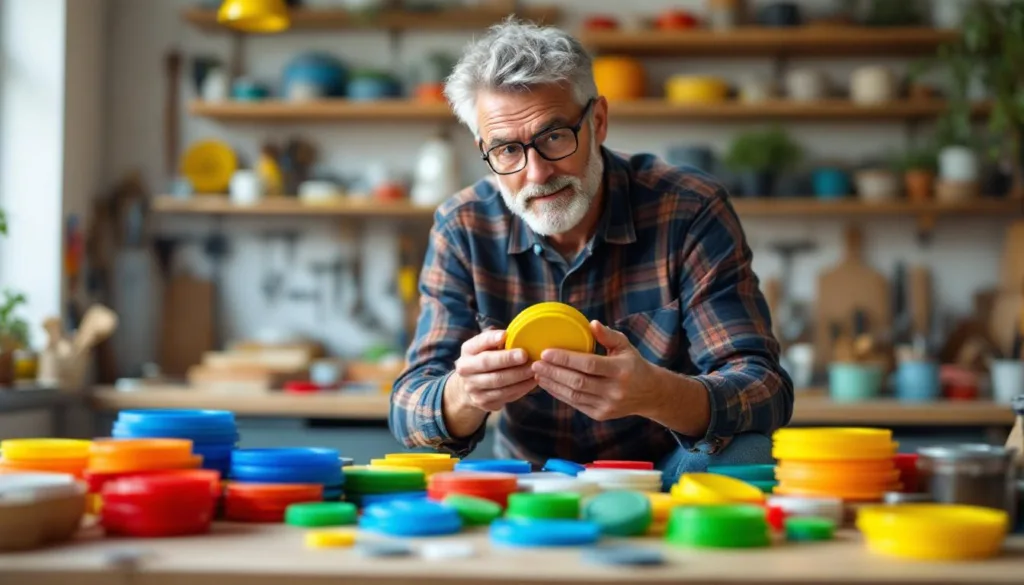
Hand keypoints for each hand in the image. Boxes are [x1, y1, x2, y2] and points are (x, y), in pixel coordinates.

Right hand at [450, 329, 536, 412]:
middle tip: (526, 355)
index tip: (505, 335)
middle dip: (508, 359)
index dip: (491, 339)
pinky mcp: (484, 402)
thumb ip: (495, 340)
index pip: (478, 343)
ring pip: (498, 382)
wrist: (470, 386)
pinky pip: (505, 396)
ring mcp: (473, 388)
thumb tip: (512, 334)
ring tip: (534, 369)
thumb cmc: (485, 359)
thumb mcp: (485, 347)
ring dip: (519, 376)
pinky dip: (521, 388)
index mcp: (467, 351)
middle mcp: (466, 370)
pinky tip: (531, 381)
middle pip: (487, 363)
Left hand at [532, 321, 658, 421]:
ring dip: (552, 384)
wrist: (649, 394)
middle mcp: (614, 390)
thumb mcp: (625, 346)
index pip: (589, 364)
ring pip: (574, 395)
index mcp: (621, 370)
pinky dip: (559, 394)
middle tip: (535, 363)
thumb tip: (591, 323)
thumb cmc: (633, 364)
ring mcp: (607, 405)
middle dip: (553, 372)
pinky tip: (548, 384)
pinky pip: (575, 404)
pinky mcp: (600, 414)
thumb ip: (608, 335)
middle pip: (578, 381)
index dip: (565, 359)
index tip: (546, 352)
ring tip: (537, 373)